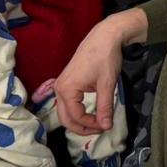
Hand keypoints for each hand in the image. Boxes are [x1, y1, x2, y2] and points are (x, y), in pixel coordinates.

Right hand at [55, 13, 137, 135]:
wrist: (104, 37)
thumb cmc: (105, 58)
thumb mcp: (107, 84)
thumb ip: (105, 107)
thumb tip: (106, 126)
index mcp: (67, 90)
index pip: (76, 117)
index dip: (92, 125)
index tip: (106, 126)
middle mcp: (59, 89)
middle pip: (65, 118)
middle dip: (82, 127)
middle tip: (100, 129)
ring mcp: (60, 85)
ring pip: (65, 112)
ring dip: (79, 121)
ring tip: (96, 123)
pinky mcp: (66, 83)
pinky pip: (67, 103)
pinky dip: (76, 112)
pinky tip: (89, 114)